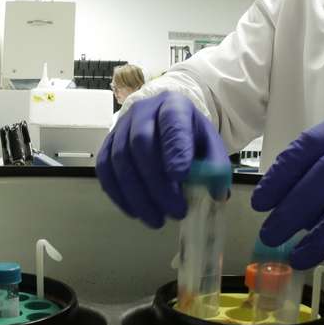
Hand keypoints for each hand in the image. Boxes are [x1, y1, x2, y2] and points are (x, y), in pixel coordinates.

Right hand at [96, 92, 230, 228]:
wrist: (166, 123)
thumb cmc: (189, 136)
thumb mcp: (209, 145)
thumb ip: (215, 167)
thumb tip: (217, 194)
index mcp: (174, 105)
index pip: (172, 123)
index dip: (174, 149)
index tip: (181, 176)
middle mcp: (143, 111)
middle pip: (141, 143)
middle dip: (157, 183)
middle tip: (175, 211)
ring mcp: (120, 127)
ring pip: (120, 160)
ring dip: (138, 195)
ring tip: (157, 219)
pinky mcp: (107, 145)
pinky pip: (105, 171)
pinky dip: (118, 195)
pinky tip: (135, 212)